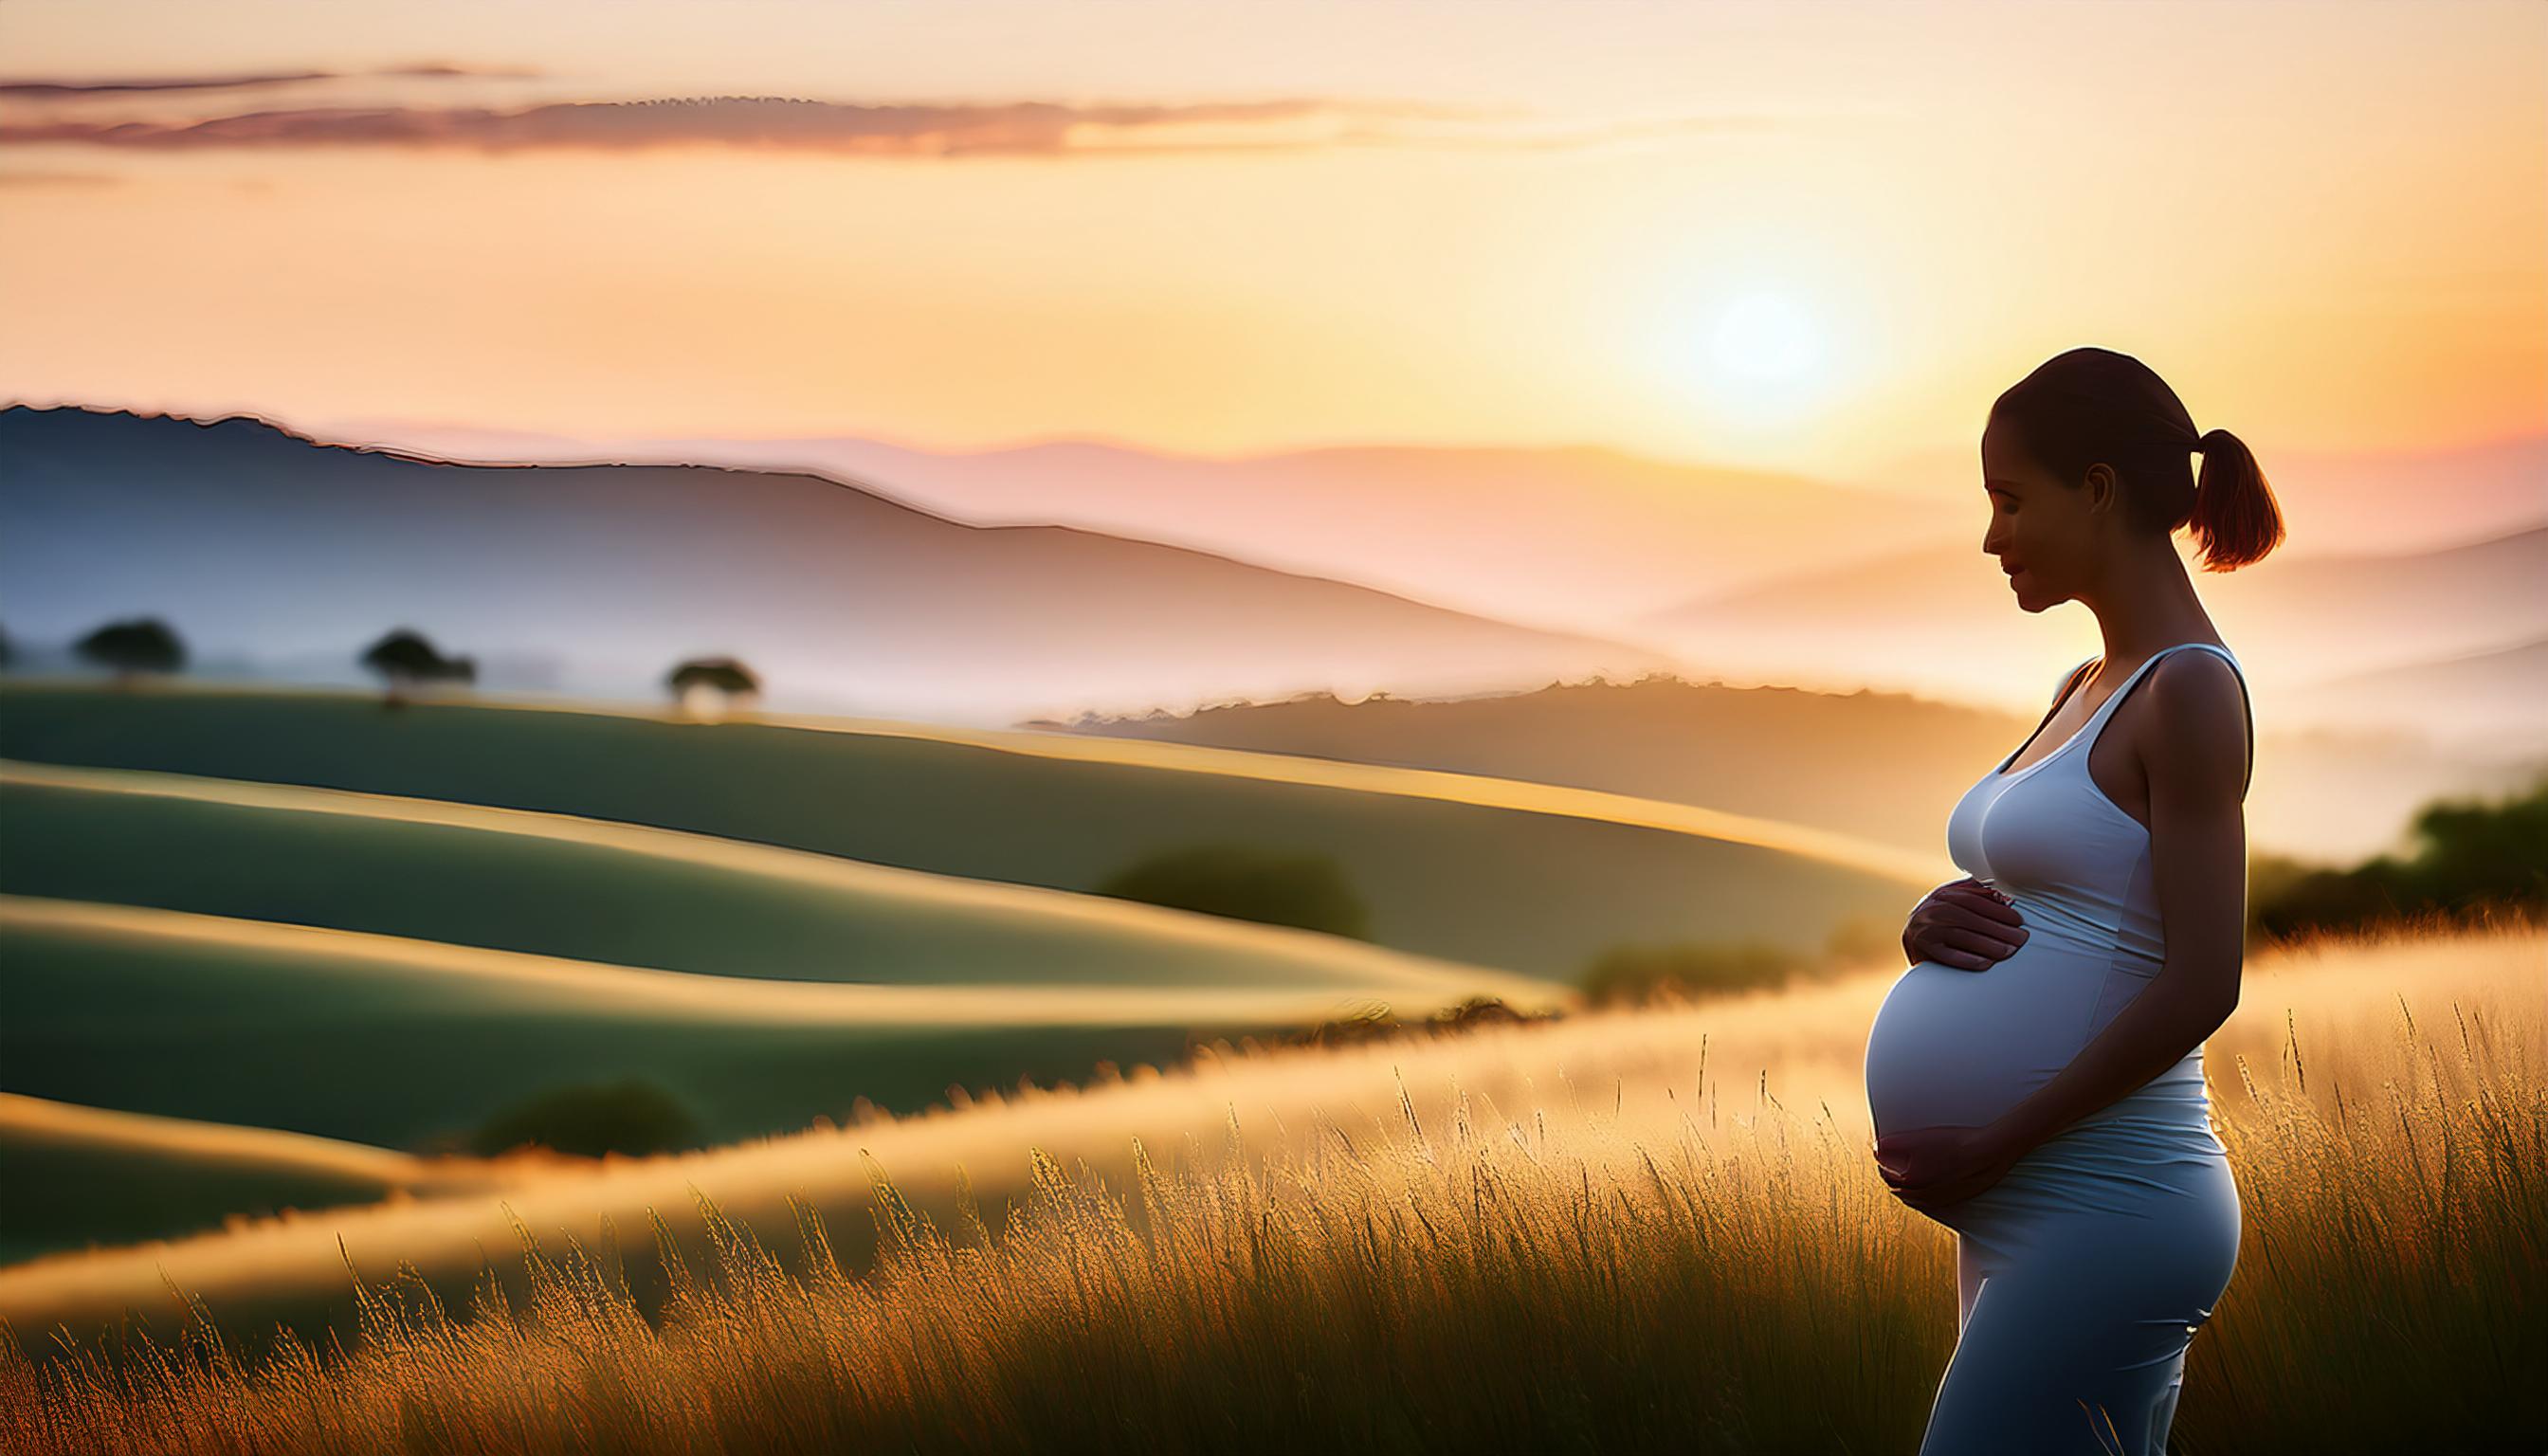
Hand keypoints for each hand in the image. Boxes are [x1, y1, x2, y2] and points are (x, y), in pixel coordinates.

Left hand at [1873, 1123, 2022, 1212]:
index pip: (1887, 1175)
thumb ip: (1891, 1144)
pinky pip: (1933, 1203)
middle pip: (1900, 1189)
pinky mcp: (1957, 1199)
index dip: (1882, 1162)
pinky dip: (1925, 1196)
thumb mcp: (1917, 1139)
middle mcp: (1924, 1197)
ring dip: (1908, 1188)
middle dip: (1893, 1177)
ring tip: (1906, 1176)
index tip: (1882, 1153)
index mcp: (1911, 1183)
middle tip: (1892, 1165)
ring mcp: (1942, 1200)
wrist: (1989, 1152)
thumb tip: (1875, 1148)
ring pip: (1916, 1199)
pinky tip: (1928, 1187)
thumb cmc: (1955, 1144)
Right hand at [1902, 875, 2028, 971]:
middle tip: (2021, 939)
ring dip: (1988, 945)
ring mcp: (1925, 929)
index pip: (1973, 900)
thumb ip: (1976, 896)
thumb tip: (2007, 898)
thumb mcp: (1954, 902)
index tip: (2018, 921)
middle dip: (1999, 929)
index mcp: (1942, 894)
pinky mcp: (1922, 948)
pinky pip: (1947, 956)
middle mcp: (1931, 909)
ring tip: (2009, 951)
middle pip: (1970, 918)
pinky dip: (1968, 960)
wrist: (1913, 941)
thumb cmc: (1943, 920)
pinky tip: (1987, 964)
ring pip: (1961, 936)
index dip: (1998, 910)